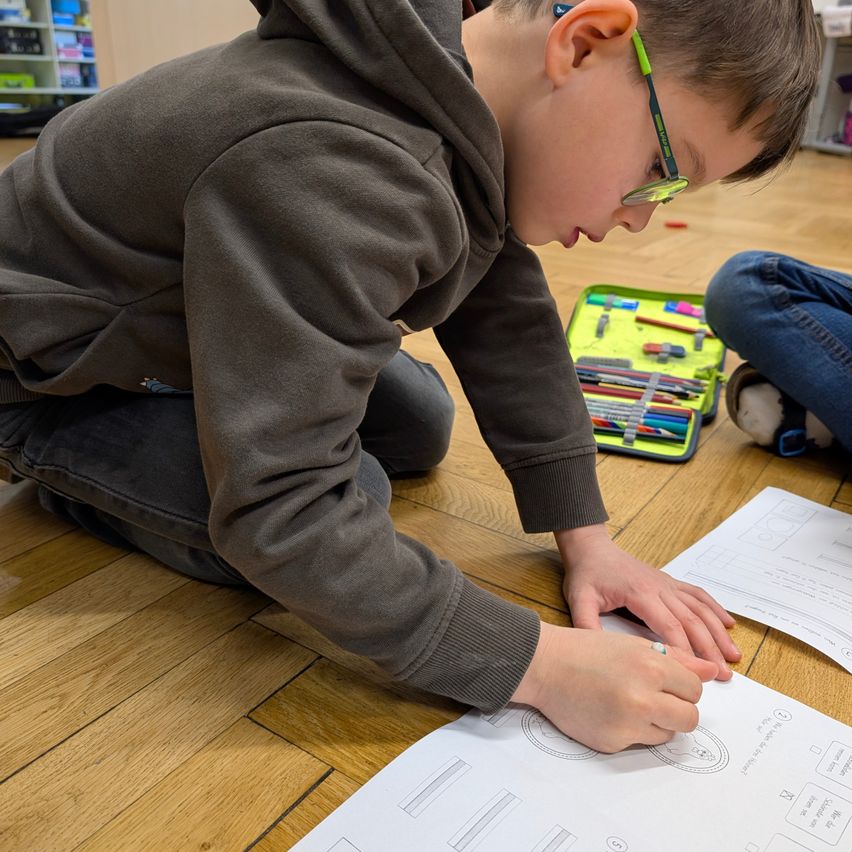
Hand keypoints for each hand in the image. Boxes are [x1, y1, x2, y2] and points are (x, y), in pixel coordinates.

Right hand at [512, 622, 717, 751]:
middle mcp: (643, 697)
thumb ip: (677, 659)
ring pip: (668, 734)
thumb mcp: (633, 645)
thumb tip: (712, 670)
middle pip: (690, 718)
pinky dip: (631, 731)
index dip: (681, 685)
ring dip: (657, 722)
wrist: (545, 666)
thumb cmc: (586, 651)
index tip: (665, 682)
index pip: (694, 689)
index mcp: (651, 667)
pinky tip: (609, 712)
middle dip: (677, 709)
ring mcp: (628, 724)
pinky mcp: (614, 743)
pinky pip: (640, 743)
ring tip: (628, 703)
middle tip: (654, 697)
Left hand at [555, 524, 740, 678]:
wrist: (591, 548)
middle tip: (724, 674)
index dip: (684, 649)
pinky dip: (715, 609)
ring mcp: (667, 584)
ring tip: (733, 656)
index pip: (669, 625)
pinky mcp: (669, 582)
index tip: (695, 673)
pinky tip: (728, 624)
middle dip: (709, 648)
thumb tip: (597, 654)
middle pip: (691, 620)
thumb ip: (586, 624)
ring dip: (718, 632)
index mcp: (640, 593)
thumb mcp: (579, 599)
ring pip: (700, 609)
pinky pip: (698, 595)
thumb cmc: (586, 573)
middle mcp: (659, 587)